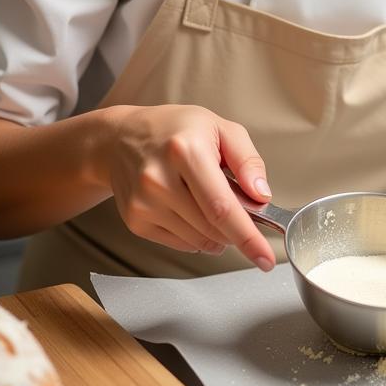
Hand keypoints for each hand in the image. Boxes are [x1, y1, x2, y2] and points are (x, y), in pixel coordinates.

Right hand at [97, 104, 276, 270]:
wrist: (121, 138)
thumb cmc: (175, 130)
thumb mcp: (220, 128)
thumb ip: (247, 160)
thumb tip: (261, 195)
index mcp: (185, 150)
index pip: (221, 206)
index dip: (247, 236)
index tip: (265, 257)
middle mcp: (159, 179)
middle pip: (211, 227)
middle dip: (237, 230)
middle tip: (242, 211)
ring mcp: (144, 203)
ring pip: (198, 240)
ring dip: (218, 233)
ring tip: (211, 201)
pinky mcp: (135, 221)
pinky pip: (180, 243)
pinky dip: (197, 235)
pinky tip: (193, 210)